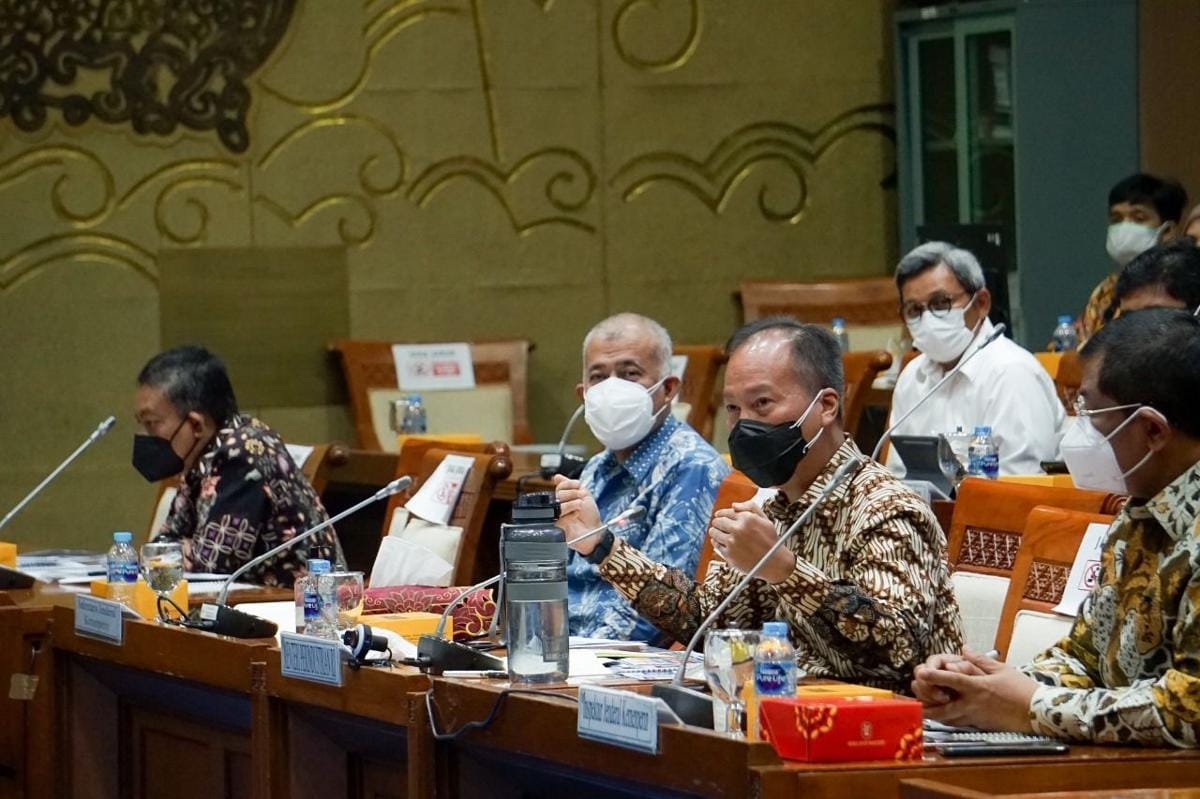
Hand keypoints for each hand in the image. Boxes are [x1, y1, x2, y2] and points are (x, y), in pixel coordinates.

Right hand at [552, 475, 602, 554]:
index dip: (569, 484)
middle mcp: (559, 505)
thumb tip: (556, 477)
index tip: (578, 485)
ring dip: (572, 504)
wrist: (594, 531)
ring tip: (580, 506)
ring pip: (557, 505)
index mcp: (564, 497)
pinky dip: (570, 515)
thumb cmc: (590, 515)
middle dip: (572, 494)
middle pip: (558, 494)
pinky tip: (576, 516)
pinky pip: (559, 518)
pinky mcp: (557, 527)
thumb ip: (571, 485)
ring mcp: (557, 516)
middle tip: (581, 498)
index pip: (560, 486)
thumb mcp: (584, 495)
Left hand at [708, 501, 794, 581]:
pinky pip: (716, 544)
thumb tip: (733, 505)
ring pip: (714, 532)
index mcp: (747, 518)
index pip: (726, 512)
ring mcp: (732, 542)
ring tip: (717, 533)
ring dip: (715, 531)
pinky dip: (716, 542)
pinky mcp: (729, 554)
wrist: (774, 563)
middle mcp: (738, 529)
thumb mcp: (765, 520)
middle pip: (718, 521)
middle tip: (717, 524)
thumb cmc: (770, 541)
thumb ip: (751, 507)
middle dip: (717, 522)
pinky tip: (720, 541)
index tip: (718, 515)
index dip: (721, 513)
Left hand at [915, 649, 1037, 731]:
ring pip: (948, 719)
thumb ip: (979, 660)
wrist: (1038, 713)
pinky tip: (939, 717)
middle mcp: (973, 704)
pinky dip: (947, 721)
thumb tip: (963, 649)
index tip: (921, 672)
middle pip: (943, 707)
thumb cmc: (1021, 689)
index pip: (953, 680)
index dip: (935, 676)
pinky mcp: (979, 726)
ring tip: (920, 709)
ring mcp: (976, 717)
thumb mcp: (1002, 669)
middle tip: (913, 700)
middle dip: (926, 704)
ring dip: (934, 714)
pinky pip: (958, 724)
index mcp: (978, 687)